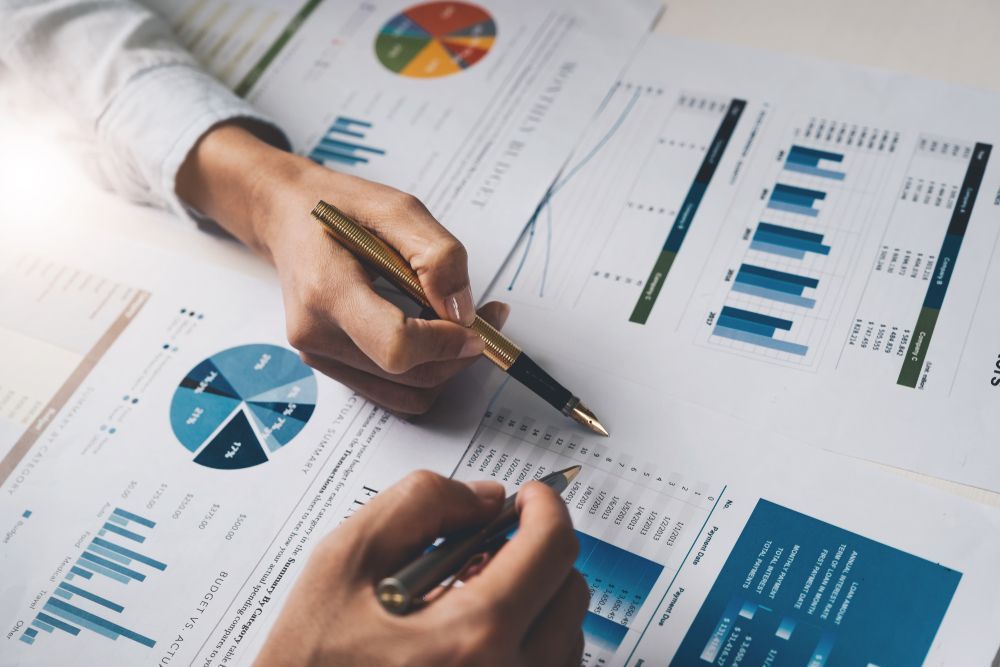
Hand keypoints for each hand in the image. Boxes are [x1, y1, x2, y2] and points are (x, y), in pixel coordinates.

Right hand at [177, 123, 508, 414]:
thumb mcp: (398, 208)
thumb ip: (437, 256)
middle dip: (460, 352)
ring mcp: (321, 356)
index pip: (396, 346)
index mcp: (326, 291)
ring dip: (448, 366)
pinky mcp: (333, 367)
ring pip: (408, 392)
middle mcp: (317, 334)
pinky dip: (427, 371)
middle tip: (490, 315)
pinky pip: (395, 390)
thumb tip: (463, 312)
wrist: (289, 218)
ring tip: (464, 323)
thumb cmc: (341, 209)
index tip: (477, 324)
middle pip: (410, 375)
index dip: (445, 343)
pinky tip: (437, 336)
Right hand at [255, 471, 588, 666]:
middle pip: (570, 589)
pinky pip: (549, 666)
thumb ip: (421, 504)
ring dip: (533, 597)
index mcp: (474, 634)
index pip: (553, 548)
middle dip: (536, 551)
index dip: (545, 506)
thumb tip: (484, 497)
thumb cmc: (313, 659)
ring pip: (565, 632)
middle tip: (486, 547)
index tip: (529, 496)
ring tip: (467, 597)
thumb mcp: (346, 558)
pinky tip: (472, 632)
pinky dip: (527, 637)